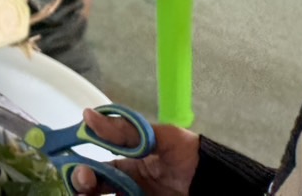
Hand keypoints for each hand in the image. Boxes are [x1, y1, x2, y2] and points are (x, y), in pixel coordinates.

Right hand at [70, 111, 198, 195]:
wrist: (222, 186)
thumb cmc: (194, 158)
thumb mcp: (161, 138)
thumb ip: (126, 131)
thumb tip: (88, 115)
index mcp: (132, 162)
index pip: (99, 166)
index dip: (84, 168)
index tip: (79, 172)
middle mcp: (131, 184)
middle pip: (97, 187)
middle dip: (83, 184)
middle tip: (85, 186)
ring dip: (88, 194)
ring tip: (84, 195)